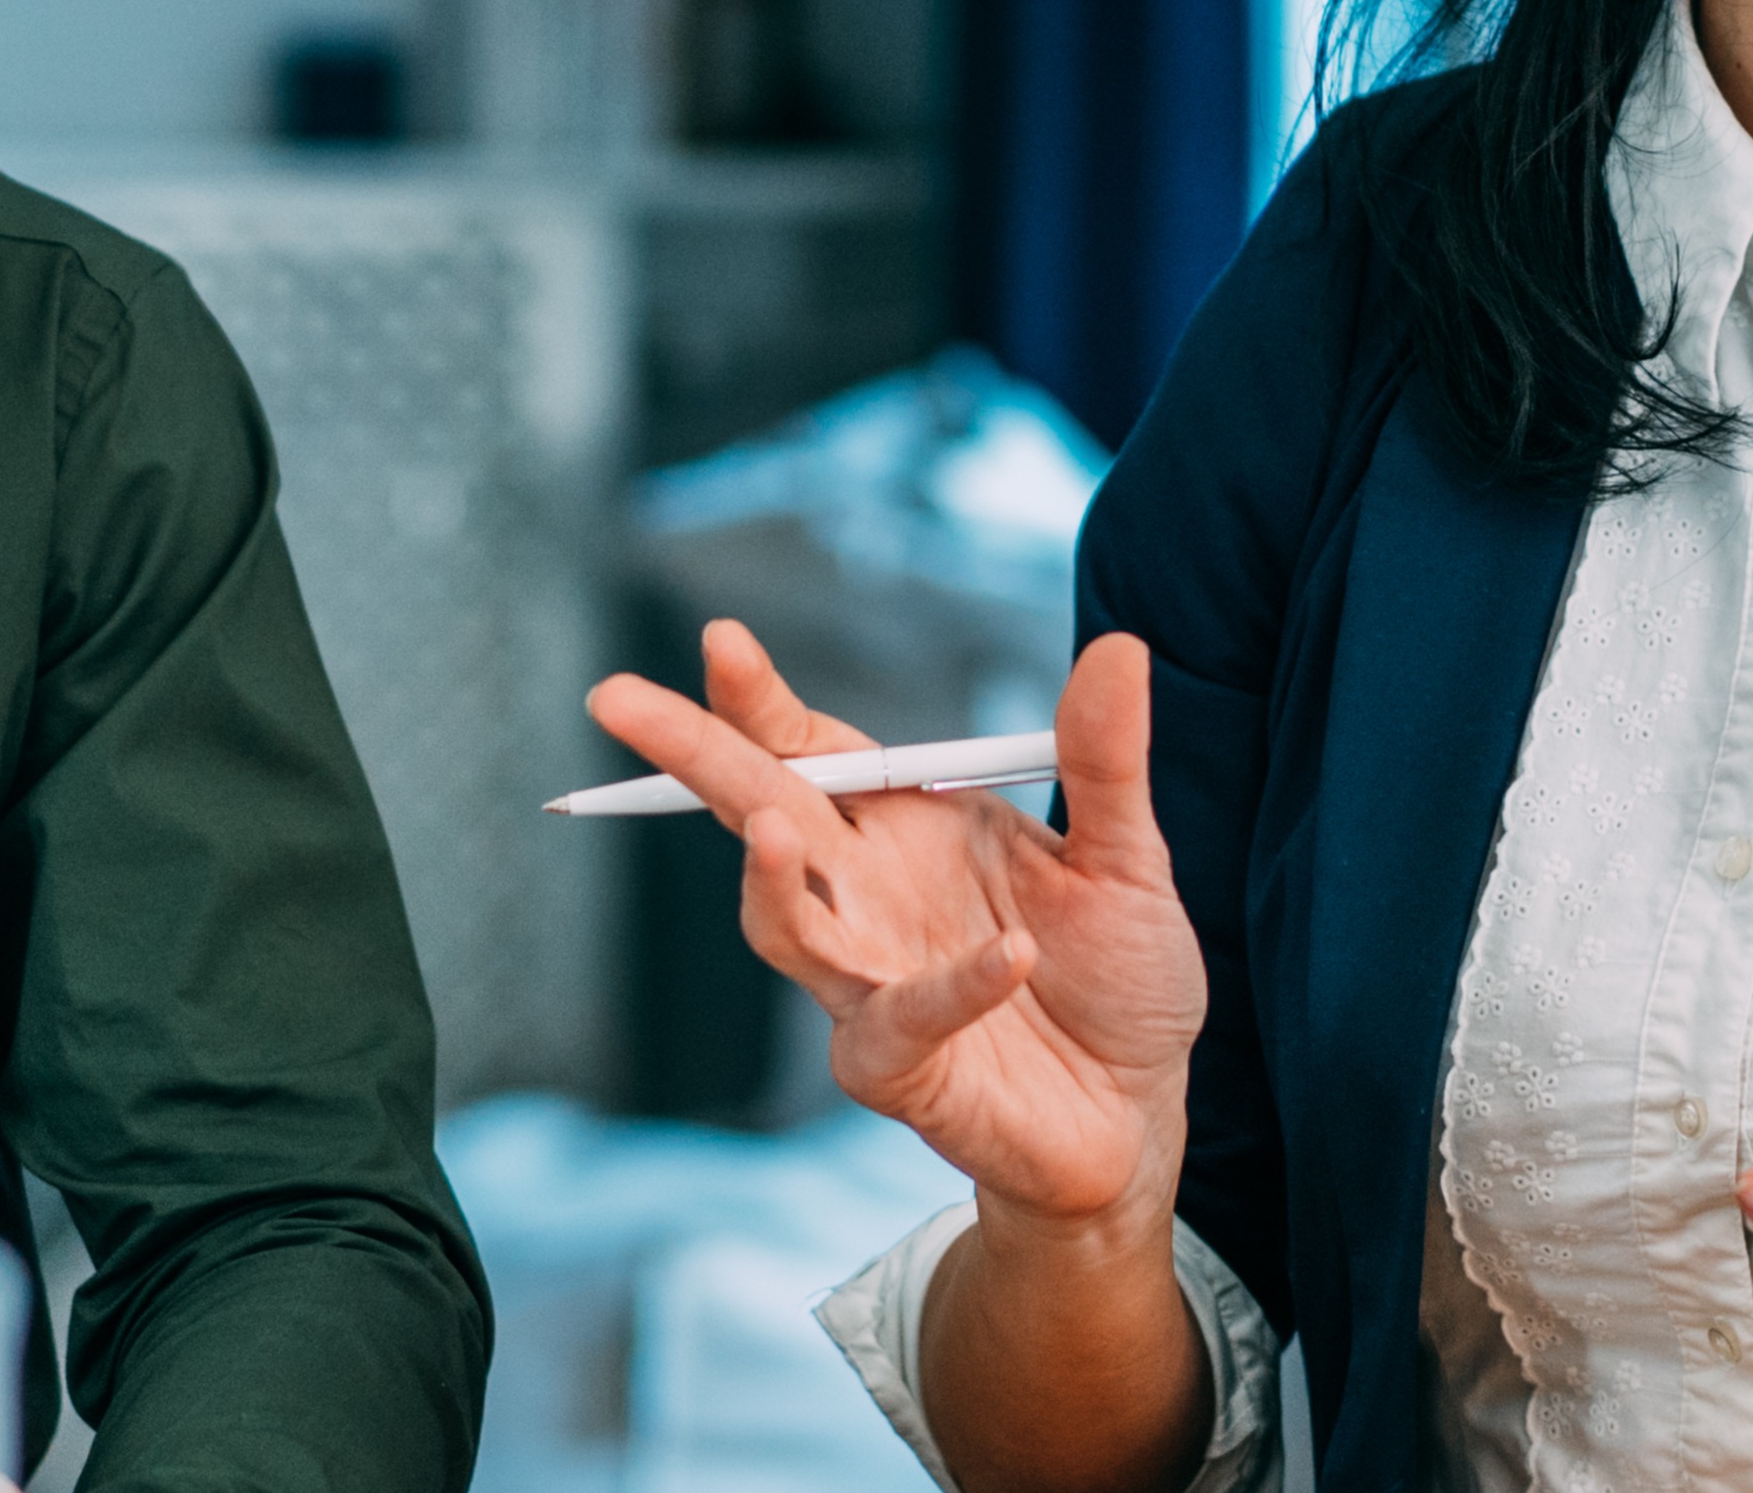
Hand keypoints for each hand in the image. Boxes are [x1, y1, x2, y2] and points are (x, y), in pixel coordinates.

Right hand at [585, 624, 1208, 1228]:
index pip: (814, 749)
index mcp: (905, 829)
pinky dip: (952, 986)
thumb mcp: (1126, 855)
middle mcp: (867, 898)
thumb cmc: (1113, 977)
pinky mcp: (900, 1070)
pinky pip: (904, 1021)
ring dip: (771, 881)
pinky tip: (1009, 956)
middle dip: (692, 756)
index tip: (720, 640)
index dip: (762, 701)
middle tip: (617, 697)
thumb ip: (1105, 760)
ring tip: (773, 829)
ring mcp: (869, 985)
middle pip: (760, 813)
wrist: (1135, 1113)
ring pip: (787, 928)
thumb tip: (1120, 648)